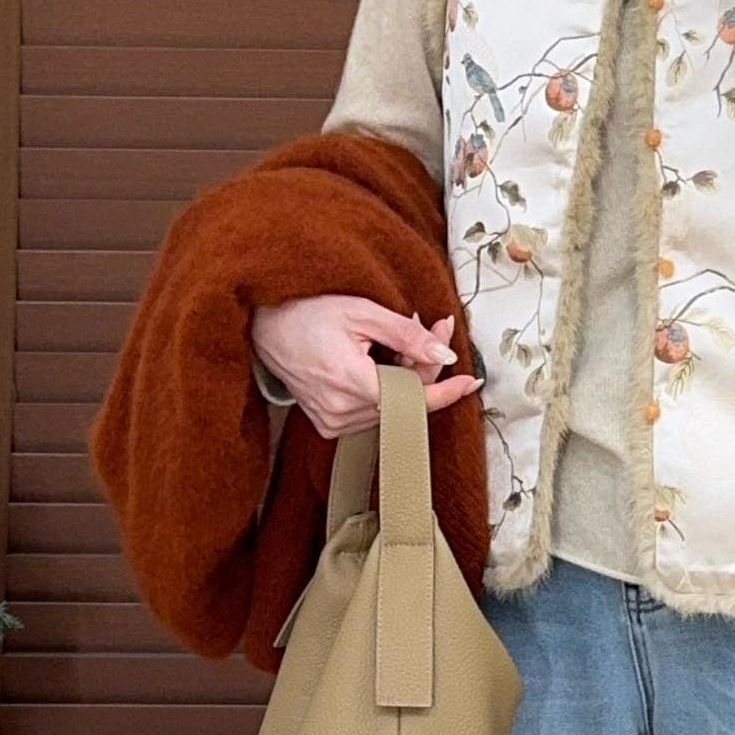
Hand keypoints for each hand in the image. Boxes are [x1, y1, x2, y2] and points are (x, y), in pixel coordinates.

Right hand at [251, 295, 482, 439]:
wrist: (263, 326)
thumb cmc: (307, 310)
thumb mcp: (361, 310)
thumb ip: (406, 335)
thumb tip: (445, 356)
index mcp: (352, 383)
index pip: (414, 399)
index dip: (447, 391)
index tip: (472, 381)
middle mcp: (342, 411)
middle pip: (405, 400)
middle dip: (425, 367)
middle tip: (435, 329)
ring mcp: (333, 422)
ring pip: (391, 407)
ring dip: (404, 378)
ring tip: (397, 340)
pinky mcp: (328, 424)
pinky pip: (372, 411)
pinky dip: (384, 389)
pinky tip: (378, 362)